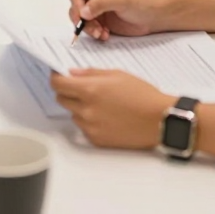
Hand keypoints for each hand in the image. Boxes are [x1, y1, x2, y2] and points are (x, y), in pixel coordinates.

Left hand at [50, 69, 170, 149]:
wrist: (159, 119)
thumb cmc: (141, 94)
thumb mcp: (116, 74)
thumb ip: (90, 73)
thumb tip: (72, 73)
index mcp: (90, 90)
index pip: (58, 84)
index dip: (55, 78)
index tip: (57, 74)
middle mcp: (86, 110)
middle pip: (62, 99)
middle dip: (67, 91)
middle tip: (81, 87)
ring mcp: (91, 127)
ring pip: (73, 114)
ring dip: (79, 107)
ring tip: (100, 102)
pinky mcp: (98, 140)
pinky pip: (84, 128)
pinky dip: (89, 121)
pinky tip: (106, 116)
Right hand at [65, 0, 162, 39]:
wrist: (154, 17)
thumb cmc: (139, 3)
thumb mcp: (120, 0)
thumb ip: (100, 4)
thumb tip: (82, 12)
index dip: (75, 2)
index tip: (82, 15)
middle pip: (75, 5)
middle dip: (81, 19)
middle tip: (92, 29)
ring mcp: (96, 7)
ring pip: (80, 18)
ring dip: (88, 28)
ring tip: (101, 34)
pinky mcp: (100, 20)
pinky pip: (88, 27)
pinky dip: (94, 33)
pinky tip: (105, 35)